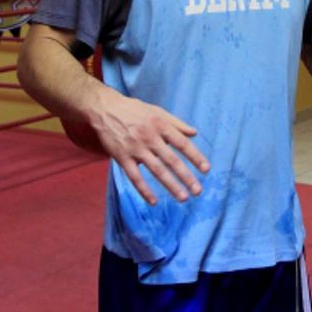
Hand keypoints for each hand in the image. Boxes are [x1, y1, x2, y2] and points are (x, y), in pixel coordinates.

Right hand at [89, 91, 209, 204]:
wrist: (104, 109)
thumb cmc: (133, 110)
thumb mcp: (157, 111)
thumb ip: (176, 123)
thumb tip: (195, 133)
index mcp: (160, 125)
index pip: (182, 143)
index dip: (195, 156)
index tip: (206, 170)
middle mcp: (150, 137)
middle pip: (171, 160)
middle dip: (186, 176)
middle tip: (198, 191)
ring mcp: (135, 148)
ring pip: (156, 170)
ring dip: (170, 185)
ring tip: (183, 198)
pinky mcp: (121, 157)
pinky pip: (134, 176)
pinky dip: (144, 190)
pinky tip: (154, 201)